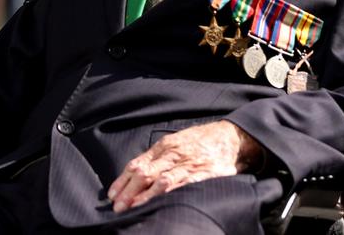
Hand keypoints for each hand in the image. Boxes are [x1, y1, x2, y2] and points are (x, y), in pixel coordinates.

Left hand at [107, 121, 261, 212]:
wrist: (231, 137)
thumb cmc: (202, 141)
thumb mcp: (177, 142)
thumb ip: (159, 156)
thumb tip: (138, 173)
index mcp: (164, 146)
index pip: (137, 164)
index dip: (123, 180)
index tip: (112, 194)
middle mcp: (173, 154)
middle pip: (144, 173)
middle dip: (128, 190)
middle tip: (117, 206)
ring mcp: (187, 164)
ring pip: (160, 180)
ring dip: (143, 195)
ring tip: (131, 207)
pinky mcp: (202, 174)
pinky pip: (182, 184)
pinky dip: (167, 194)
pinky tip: (158, 202)